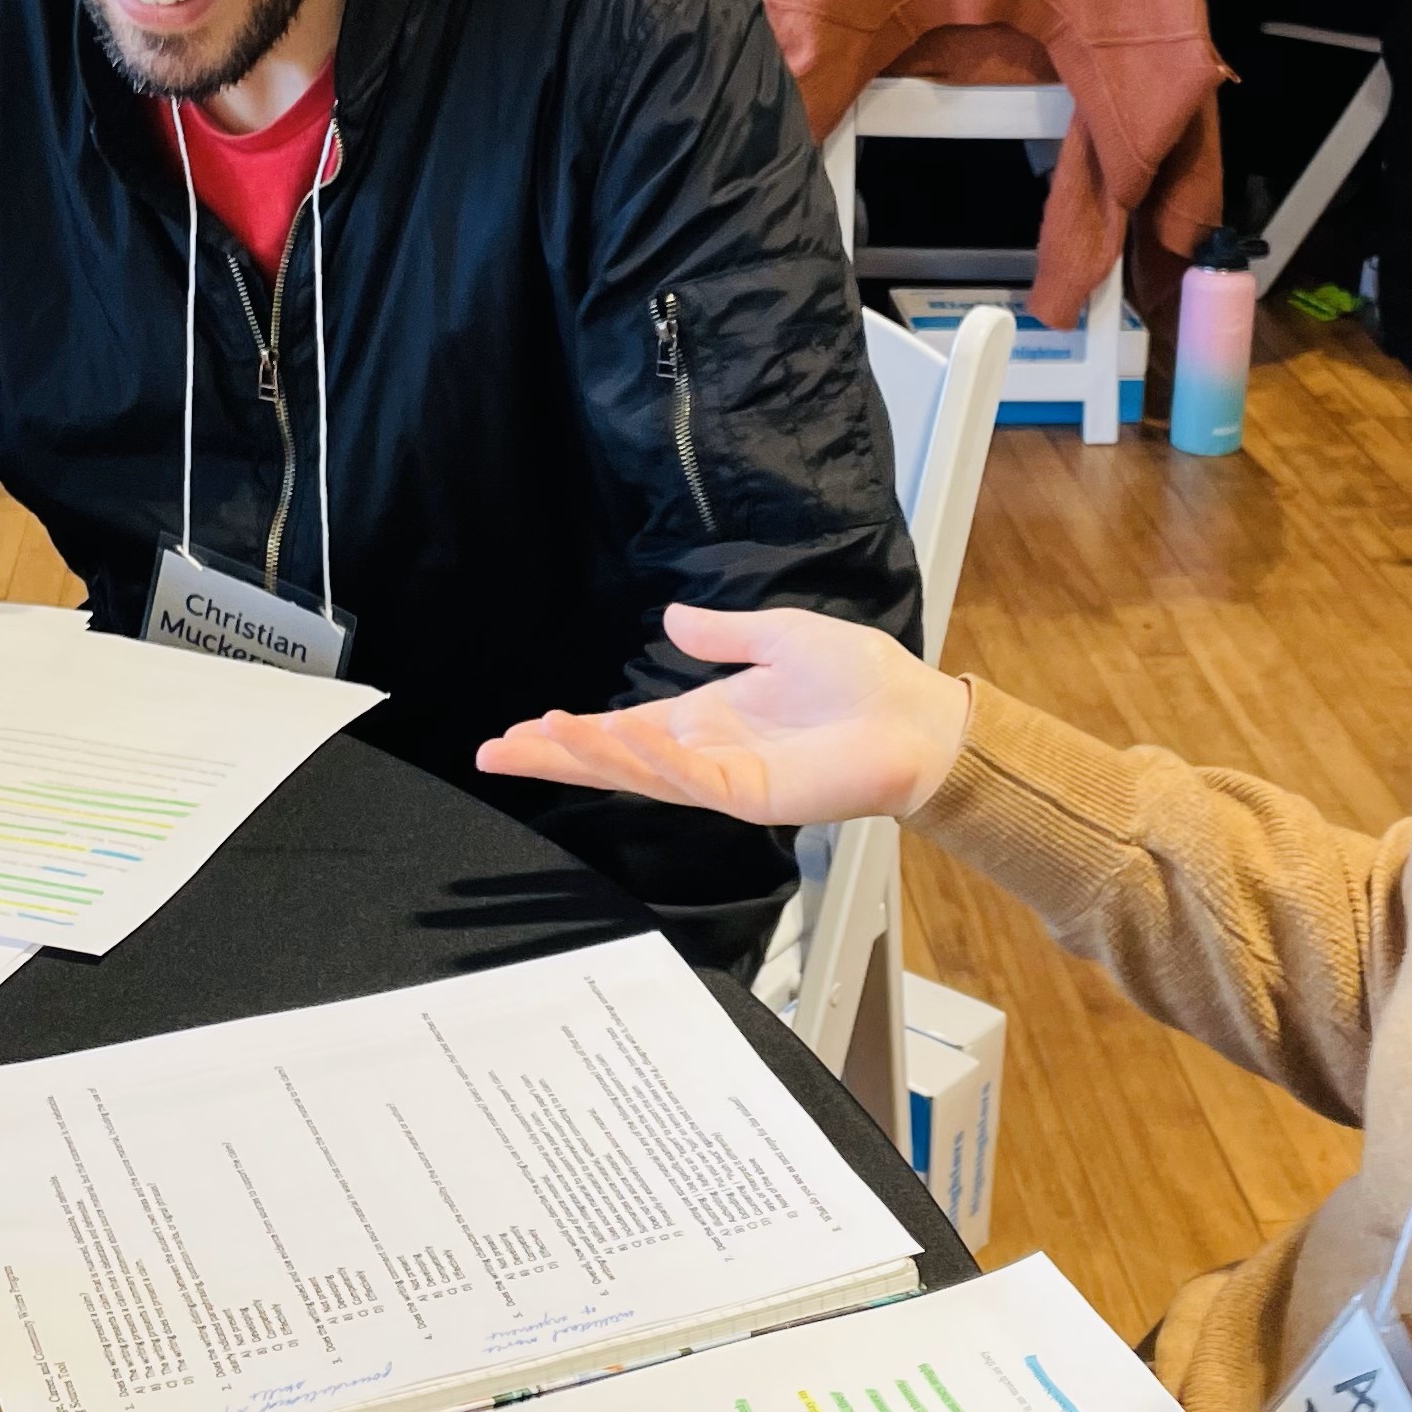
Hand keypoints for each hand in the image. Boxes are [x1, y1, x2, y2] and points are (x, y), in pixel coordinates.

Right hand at [477, 603, 968, 826]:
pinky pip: (691, 777)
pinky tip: (617, 740)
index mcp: (708, 718)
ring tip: (539, 739)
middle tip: (495, 752)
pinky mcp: (755, 793)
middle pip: (615, 760)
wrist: (916, 716)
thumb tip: (672, 617)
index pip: (624, 729)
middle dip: (555, 757)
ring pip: (641, 773)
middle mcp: (707, 752)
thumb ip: (722, 633)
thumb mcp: (778, 636)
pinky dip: (653, 760)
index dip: (574, 731)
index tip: (523, 727)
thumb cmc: (861, 681)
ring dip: (589, 756)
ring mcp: (727, 778)